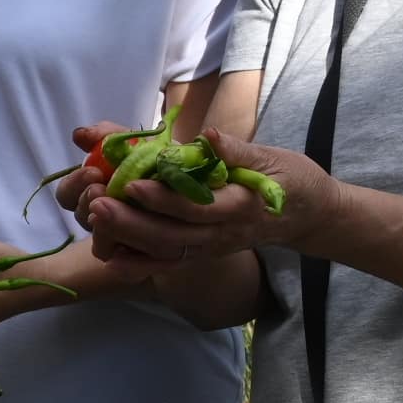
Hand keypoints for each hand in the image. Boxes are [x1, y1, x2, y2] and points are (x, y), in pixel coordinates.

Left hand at [87, 130, 326, 265]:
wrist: (308, 214)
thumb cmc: (290, 178)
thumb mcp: (272, 158)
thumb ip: (237, 151)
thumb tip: (208, 137)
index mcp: (242, 206)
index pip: (197, 206)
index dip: (163, 197)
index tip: (132, 183)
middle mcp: (223, 234)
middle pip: (172, 235)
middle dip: (131, 222)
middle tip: (96, 204)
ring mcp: (211, 248)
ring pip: (165, 251)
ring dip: (127, 240)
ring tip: (94, 220)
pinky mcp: (203, 253)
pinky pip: (169, 264)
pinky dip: (139, 265)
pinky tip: (109, 259)